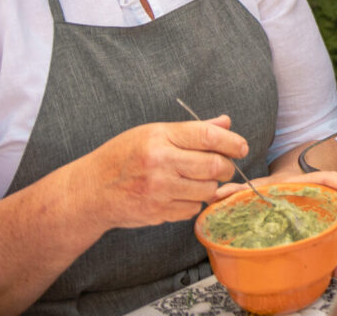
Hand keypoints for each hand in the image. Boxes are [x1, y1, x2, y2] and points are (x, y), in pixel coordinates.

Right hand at [78, 115, 248, 231]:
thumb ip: (192, 130)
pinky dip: (194, 201)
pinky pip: (192, 208)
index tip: (242, 146)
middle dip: (226, 166)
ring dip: (211, 186)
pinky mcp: (159, 213)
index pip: (207, 136)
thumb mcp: (154, 132)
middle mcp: (161, 163)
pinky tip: (181, 192)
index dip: (231, 142)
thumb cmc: (124, 155)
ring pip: (207, 190)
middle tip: (225, 165)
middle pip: (213, 166)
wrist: (94, 190)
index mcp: (160, 137)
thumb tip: (225, 123)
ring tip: (200, 178)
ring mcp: (160, 191)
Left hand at [214, 170, 336, 277]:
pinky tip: (334, 269)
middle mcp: (318, 199)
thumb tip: (217, 194)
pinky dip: (334, 255)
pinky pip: (331, 241)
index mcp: (305, 185)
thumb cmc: (272, 189)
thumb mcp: (257, 187)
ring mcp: (321, 215)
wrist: (278, 192)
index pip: (328, 179)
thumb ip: (238, 190)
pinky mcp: (319, 230)